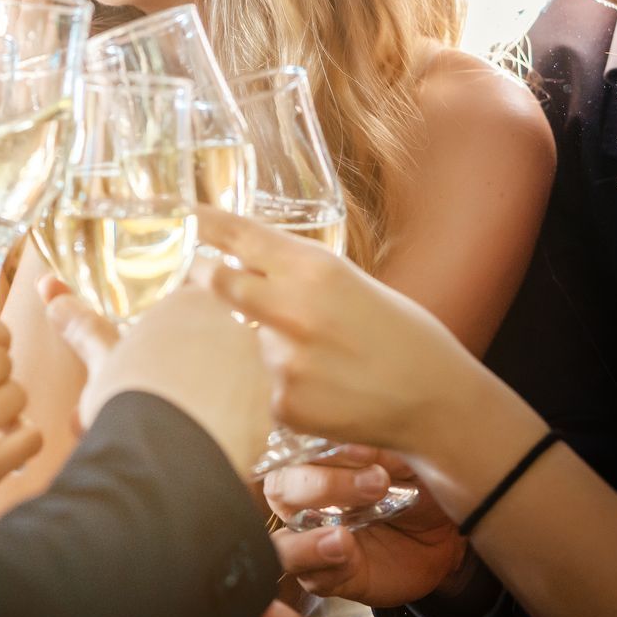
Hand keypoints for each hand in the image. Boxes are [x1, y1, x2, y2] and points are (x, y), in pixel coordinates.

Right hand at [41, 274, 269, 476]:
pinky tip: (187, 449)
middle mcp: (235, 331)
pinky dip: (214, 432)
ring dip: (192, 405)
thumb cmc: (132, 396)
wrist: (167, 457)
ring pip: (221, 385)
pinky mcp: (265, 419)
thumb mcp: (102, 360)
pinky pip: (238, 420)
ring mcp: (256, 375)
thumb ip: (85, 329)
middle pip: (203, 348)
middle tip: (139, 402)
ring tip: (155, 431)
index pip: (181, 309)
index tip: (138, 361)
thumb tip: (53, 297)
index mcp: (195, 304)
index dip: (155, 339)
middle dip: (172, 376)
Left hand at [194, 206, 484, 454]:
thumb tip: (235, 261)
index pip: (239, 235)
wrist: (435, 398)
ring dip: (240, 341)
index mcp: (314, 268)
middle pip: (214, 282)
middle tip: (194, 278)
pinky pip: (251, 385)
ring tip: (293, 352)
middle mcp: (294, 308)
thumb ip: (291, 272)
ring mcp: (285, 359)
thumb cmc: (397, 334)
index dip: (203, 221)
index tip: (181, 213)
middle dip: (199, 278)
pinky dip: (264, 383)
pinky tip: (308, 387)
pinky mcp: (283, 404)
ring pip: (232, 339)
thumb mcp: (348, 282)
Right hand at [267, 446, 467, 607]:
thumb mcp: (407, 461)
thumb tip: (352, 445)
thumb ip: (379, 451)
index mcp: (313, 460)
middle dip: (320, 486)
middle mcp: (302, 499)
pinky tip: (352, 559)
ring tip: (342, 537)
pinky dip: (328, 569)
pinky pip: (311, 578)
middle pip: (280, 489)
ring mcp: (310, 540)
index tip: (358, 448)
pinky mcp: (326, 576)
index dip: (312, 447)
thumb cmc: (416, 486)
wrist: (442, 536)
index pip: (290, 447)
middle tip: (376, 484)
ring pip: (282, 543)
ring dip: (306, 542)